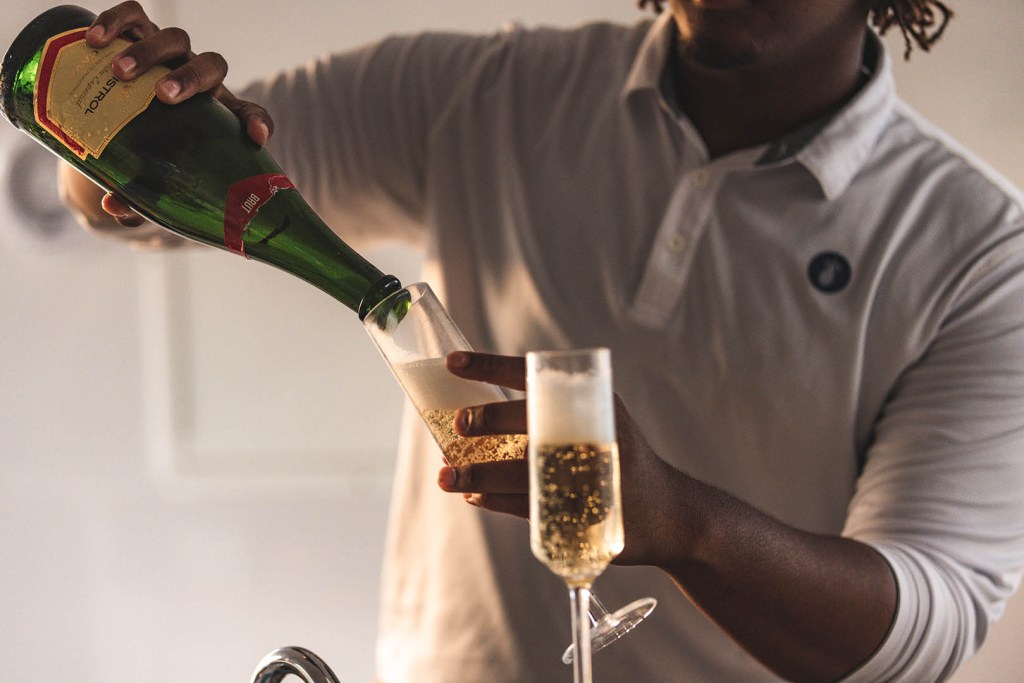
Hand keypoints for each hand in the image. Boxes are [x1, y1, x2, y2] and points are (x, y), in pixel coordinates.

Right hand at [60, 1, 274, 235]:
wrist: (119, 116)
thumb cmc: (146, 149)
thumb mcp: (150, 175)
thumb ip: (140, 197)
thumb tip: (114, 208)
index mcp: (215, 114)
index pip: (250, 114)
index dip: (258, 122)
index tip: (257, 137)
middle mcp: (197, 79)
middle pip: (210, 66)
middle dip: (189, 78)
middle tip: (162, 96)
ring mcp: (168, 54)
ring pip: (173, 38)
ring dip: (149, 51)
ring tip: (119, 72)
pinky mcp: (136, 33)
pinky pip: (133, 16)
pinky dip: (116, 20)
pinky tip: (95, 39)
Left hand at [437, 351, 680, 566]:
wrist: (673, 516)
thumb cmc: (620, 462)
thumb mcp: (601, 423)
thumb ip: (555, 417)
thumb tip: (480, 421)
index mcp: (593, 404)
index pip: (534, 375)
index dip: (491, 366)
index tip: (454, 361)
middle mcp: (593, 435)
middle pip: (530, 423)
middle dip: (489, 421)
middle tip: (459, 426)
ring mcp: (589, 477)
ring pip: (521, 472)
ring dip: (478, 473)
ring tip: (447, 476)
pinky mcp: (582, 516)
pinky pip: (527, 507)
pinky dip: (496, 501)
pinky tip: (475, 495)